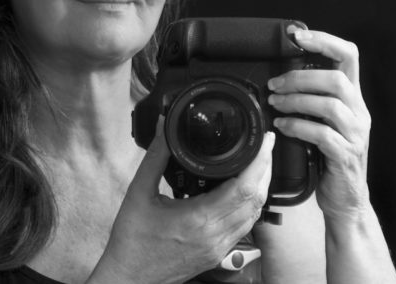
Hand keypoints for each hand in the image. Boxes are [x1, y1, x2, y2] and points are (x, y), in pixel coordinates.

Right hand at [91, 117, 274, 283]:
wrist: (129, 277)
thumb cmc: (132, 240)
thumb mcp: (139, 192)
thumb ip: (155, 156)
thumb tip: (164, 127)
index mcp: (198, 218)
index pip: (243, 188)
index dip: (259, 162)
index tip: (264, 141)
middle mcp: (215, 235)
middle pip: (257, 200)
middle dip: (266, 169)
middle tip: (266, 145)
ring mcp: (219, 248)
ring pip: (255, 215)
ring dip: (261, 187)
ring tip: (259, 163)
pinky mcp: (217, 254)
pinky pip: (244, 227)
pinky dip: (251, 205)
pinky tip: (245, 191)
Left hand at [267, 28, 370, 223]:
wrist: (344, 196)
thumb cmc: (328, 152)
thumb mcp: (323, 118)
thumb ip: (311, 97)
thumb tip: (279, 77)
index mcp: (353, 97)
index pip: (349, 56)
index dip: (324, 41)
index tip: (297, 36)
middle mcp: (359, 111)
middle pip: (336, 79)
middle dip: (300, 77)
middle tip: (274, 85)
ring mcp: (356, 134)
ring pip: (330, 104)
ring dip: (295, 101)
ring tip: (274, 104)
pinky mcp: (346, 154)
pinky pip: (322, 134)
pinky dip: (297, 126)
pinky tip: (282, 126)